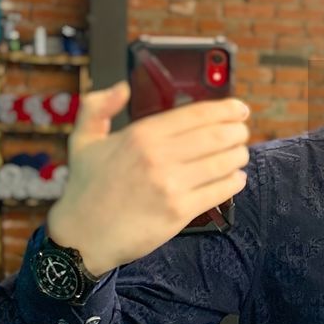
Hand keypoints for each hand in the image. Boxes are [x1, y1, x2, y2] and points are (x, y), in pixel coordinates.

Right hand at [47, 81, 250, 277]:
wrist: (81, 236)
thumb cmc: (85, 188)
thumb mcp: (82, 140)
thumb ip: (97, 107)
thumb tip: (122, 87)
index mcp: (141, 135)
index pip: (197, 114)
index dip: (226, 109)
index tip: (239, 109)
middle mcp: (158, 157)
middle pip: (217, 136)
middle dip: (238, 132)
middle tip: (242, 133)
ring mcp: (170, 186)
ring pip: (224, 163)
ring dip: (239, 156)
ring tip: (239, 155)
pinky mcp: (178, 212)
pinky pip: (220, 191)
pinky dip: (234, 182)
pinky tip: (235, 178)